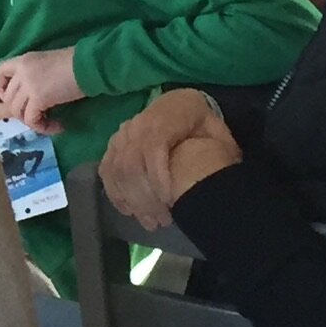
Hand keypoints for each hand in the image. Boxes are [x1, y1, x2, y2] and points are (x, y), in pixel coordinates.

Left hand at [0, 47, 80, 133]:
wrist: (88, 65)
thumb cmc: (75, 62)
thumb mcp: (47, 63)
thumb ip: (34, 74)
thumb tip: (31, 94)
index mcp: (24, 60)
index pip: (0, 71)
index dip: (2, 87)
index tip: (16, 97)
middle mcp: (21, 71)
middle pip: (7, 97)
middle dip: (20, 110)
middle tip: (38, 115)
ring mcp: (28, 84)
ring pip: (16, 111)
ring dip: (32, 121)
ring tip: (49, 122)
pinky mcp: (38, 98)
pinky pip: (31, 119)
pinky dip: (43, 127)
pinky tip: (57, 126)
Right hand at [100, 88, 240, 229]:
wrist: (181, 104)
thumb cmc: (202, 123)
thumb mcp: (218, 131)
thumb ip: (217, 150)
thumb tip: (216, 176)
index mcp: (166, 117)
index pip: (153, 146)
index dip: (158, 176)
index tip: (170, 202)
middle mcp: (139, 123)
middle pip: (131, 162)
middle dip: (144, 197)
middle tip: (160, 222)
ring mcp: (123, 133)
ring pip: (117, 168)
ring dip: (131, 199)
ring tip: (149, 222)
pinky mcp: (114, 144)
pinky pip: (106, 169)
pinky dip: (114, 192)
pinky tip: (128, 210)